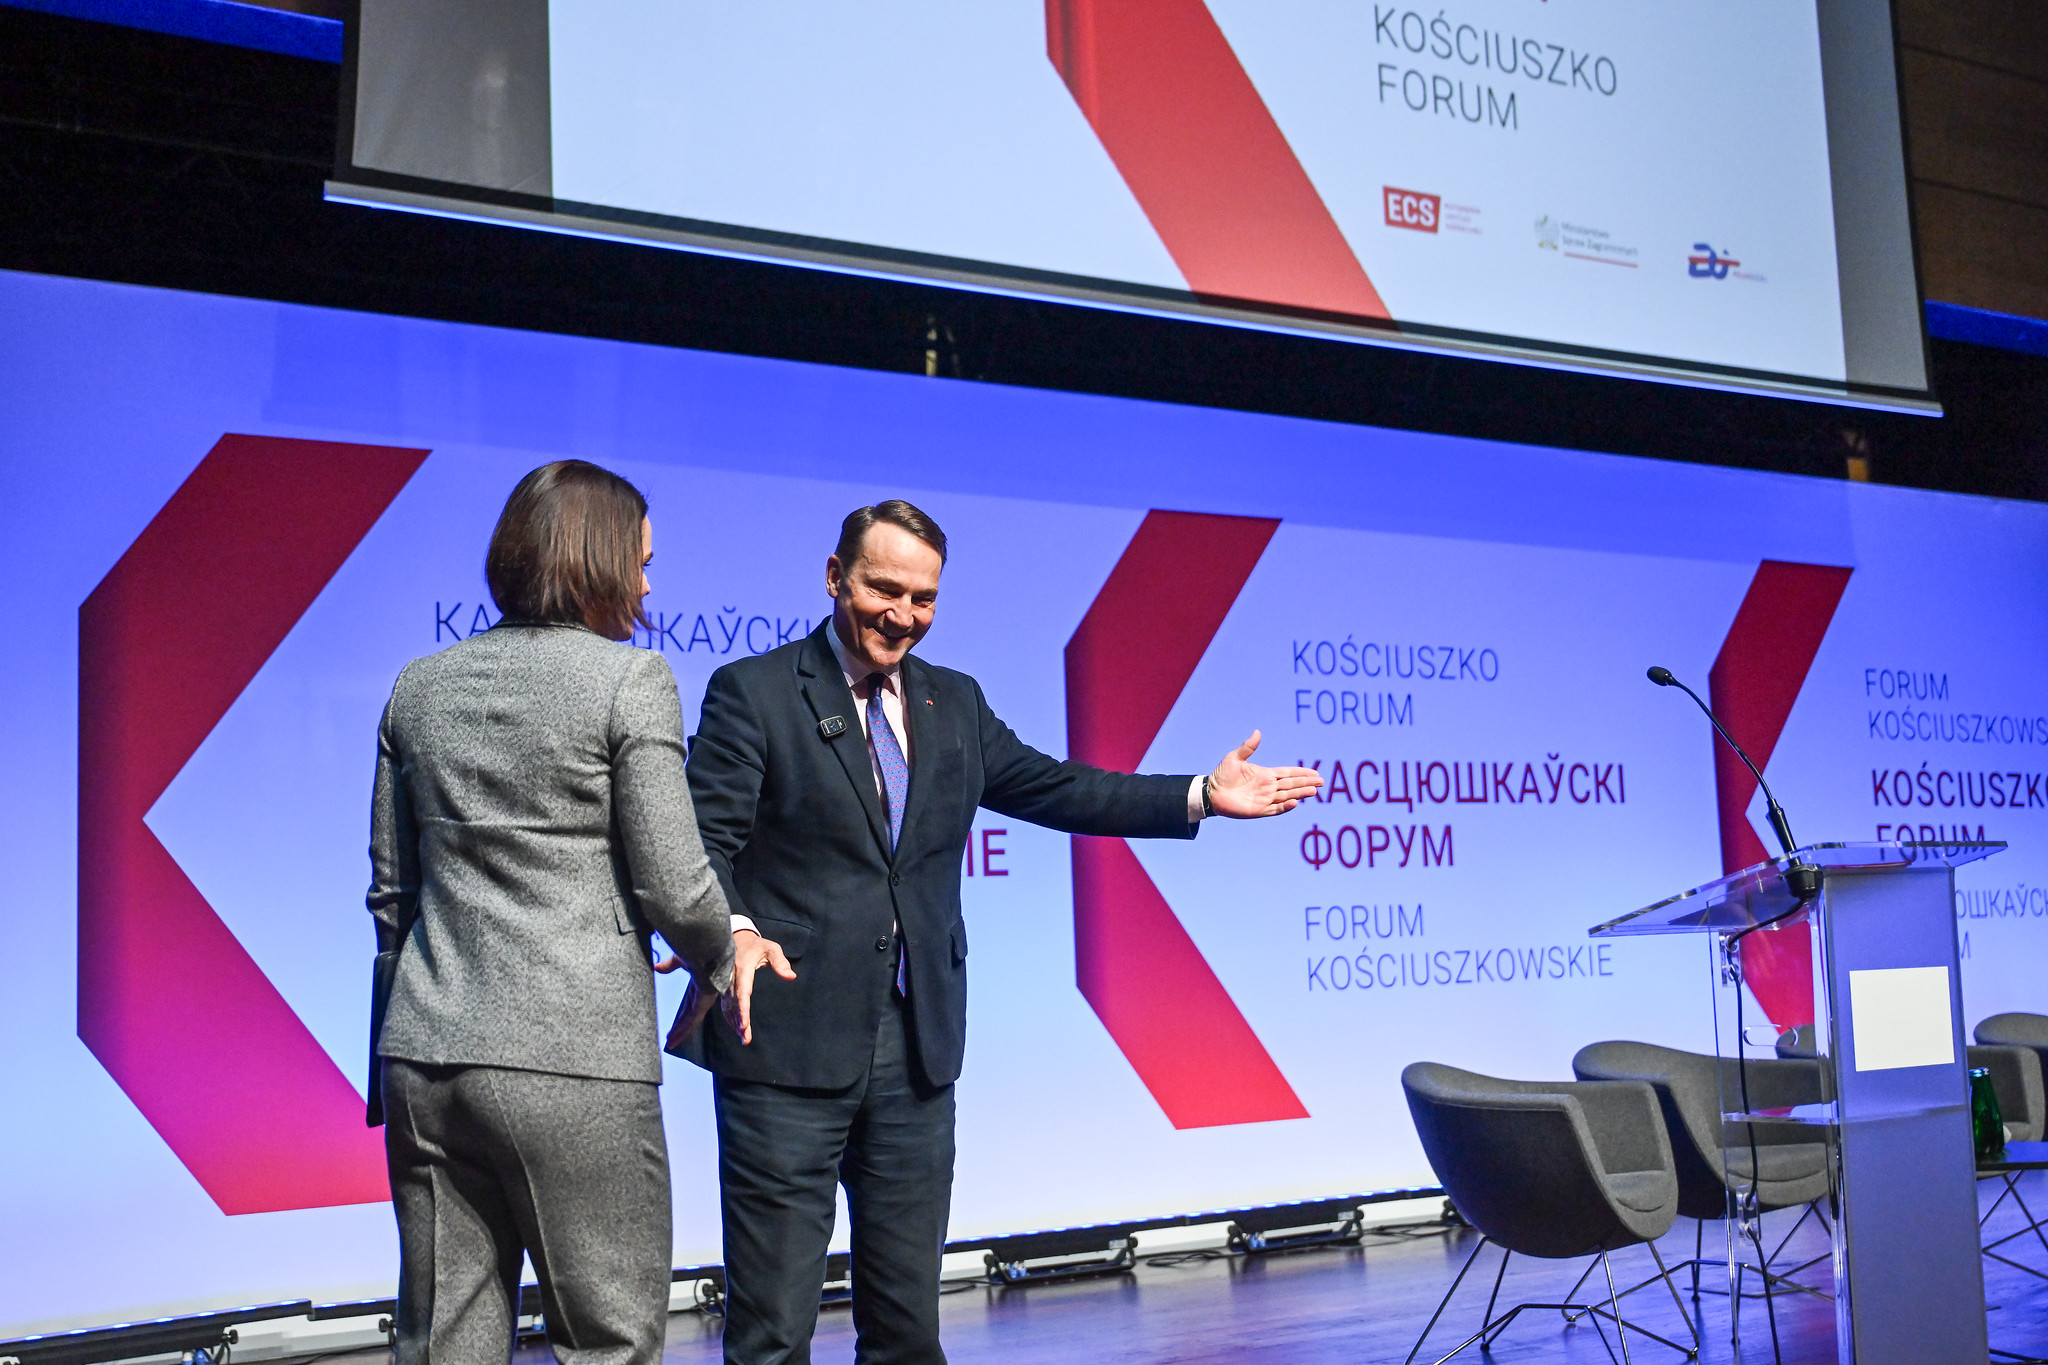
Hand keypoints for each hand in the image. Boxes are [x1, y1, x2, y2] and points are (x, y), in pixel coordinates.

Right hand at [721, 928, 795, 1045]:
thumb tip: (791, 976)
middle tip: (746, 1038)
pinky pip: (725, 1004)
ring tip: (744, 1038)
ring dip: (734, 1023)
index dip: (742, 1009)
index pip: (742, 992)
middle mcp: (730, 977)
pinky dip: (730, 1017)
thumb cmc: (757, 945)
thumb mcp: (771, 948)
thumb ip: (780, 962)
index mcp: (742, 968)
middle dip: (739, 1022)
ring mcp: (725, 983)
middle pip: (734, 1004)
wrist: (736, 938)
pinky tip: (737, 1028)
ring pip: (727, 1006)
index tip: (744, 1024)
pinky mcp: (723, 987)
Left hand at [1207, 730, 1321, 817]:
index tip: (1315, 773)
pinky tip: (1295, 802)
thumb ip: (1248, 747)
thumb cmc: (1222, 775)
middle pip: (1292, 784)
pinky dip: (1285, 806)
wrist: (1211, 792)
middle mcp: (1268, 787)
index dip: (1301, 773)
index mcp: (1265, 774)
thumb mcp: (1235, 758)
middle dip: (1306, 783)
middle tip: (1321, 782)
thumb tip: (1257, 732)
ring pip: (1287, 796)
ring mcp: (1265, 799)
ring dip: (1300, 793)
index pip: (1288, 773)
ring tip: (1314, 791)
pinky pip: (1275, 809)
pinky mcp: (1259, 810)